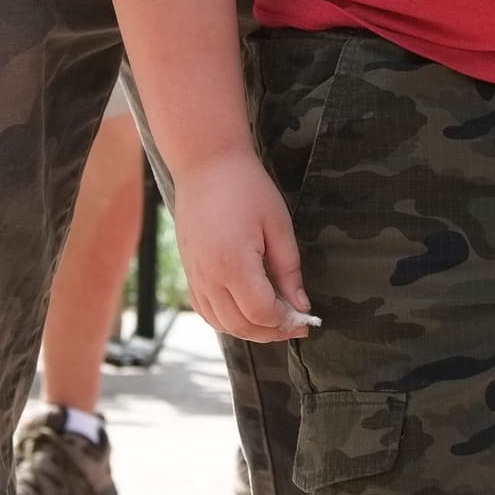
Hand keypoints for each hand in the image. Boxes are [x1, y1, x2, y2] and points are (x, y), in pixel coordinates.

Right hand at [173, 149, 314, 343]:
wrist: (205, 163)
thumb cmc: (246, 187)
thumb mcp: (278, 224)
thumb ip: (289, 270)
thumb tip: (300, 306)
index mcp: (234, 263)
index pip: (262, 313)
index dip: (286, 321)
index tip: (306, 318)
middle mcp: (209, 275)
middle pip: (241, 325)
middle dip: (271, 331)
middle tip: (294, 323)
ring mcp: (194, 275)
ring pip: (221, 323)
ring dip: (249, 330)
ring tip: (273, 319)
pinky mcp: (189, 270)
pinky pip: (205, 309)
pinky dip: (225, 320)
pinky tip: (245, 311)